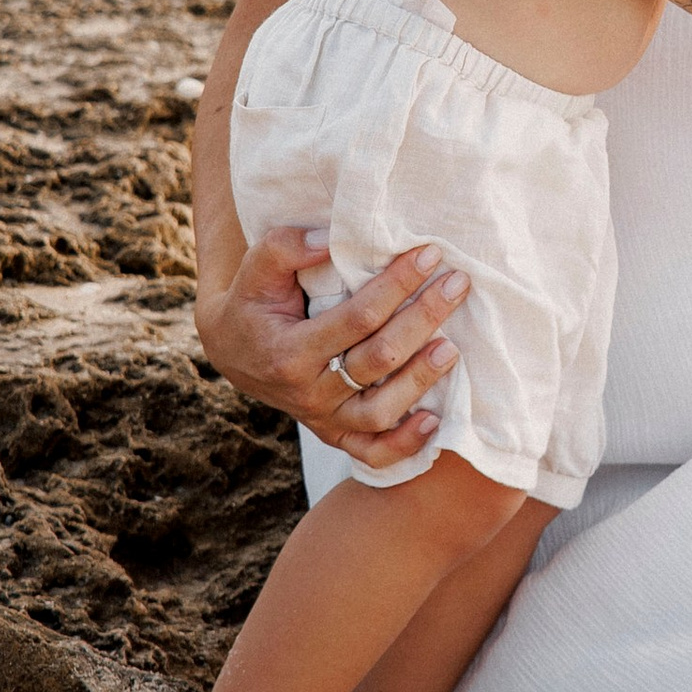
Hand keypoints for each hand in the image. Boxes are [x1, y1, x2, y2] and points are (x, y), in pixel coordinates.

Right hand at [196, 220, 466, 469]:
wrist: (234, 351)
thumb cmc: (253, 302)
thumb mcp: (256, 270)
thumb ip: (286, 248)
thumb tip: (329, 239)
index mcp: (289, 351)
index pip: (357, 318)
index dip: (397, 285)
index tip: (429, 255)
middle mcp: (308, 391)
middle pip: (378, 360)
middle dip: (423, 318)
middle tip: (457, 284)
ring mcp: (323, 417)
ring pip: (380, 411)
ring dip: (420, 381)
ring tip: (451, 347)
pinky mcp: (334, 433)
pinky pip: (372, 452)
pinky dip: (404, 444)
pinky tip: (434, 421)